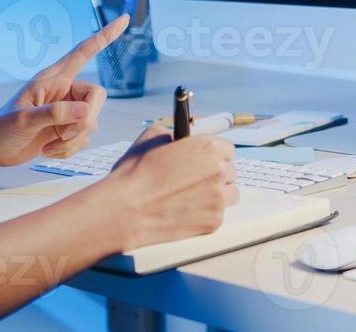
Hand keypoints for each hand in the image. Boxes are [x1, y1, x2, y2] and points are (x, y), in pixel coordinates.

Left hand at [0, 14, 128, 168]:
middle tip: (63, 134)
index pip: (84, 52)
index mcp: (53, 79)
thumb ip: (55, 114)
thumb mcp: (24, 120)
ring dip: (71, 140)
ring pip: (92, 123)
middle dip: (85, 121)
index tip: (124, 20)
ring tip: (46, 145)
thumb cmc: (0, 127)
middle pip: (97, 97)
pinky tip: (48, 150)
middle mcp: (64, 91)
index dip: (104, 37)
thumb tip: (86, 112)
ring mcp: (67, 111)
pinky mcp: (67, 130)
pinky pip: (84, 139)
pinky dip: (68, 150)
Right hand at [97, 124, 237, 249]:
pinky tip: (186, 212)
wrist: (125, 210)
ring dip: (217, 195)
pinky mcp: (213, 222)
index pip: (228, 149)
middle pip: (230, 172)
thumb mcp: (151, 138)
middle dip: (216, 175)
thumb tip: (176, 138)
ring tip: (193, 197)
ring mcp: (218, 199)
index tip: (204, 161)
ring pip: (230, 195)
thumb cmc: (135, 174)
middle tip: (195, 180)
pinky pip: (218, 215)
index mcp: (208, 148)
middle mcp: (219, 171)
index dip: (214, 155)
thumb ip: (171, 134)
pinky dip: (206, 214)